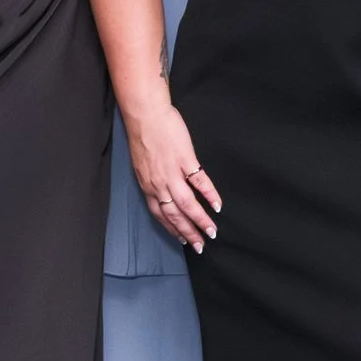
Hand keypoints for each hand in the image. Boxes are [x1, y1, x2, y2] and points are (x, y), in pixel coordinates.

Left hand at [128, 103, 221, 249]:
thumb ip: (153, 178)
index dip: (172, 229)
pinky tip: (218, 205)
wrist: (145, 114)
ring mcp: (172, 173)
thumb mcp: (142, 163)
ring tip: (212, 231)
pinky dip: (210, 195)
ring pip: (187, 204)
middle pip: (175, 214)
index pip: (160, 214)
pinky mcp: (185, 159)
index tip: (183, 240)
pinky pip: (199, 182)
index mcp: (147, 185)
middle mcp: (158, 184)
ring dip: (201, 220)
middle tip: (201, 246)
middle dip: (189, 232)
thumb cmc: (143, 135)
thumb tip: (164, 188)